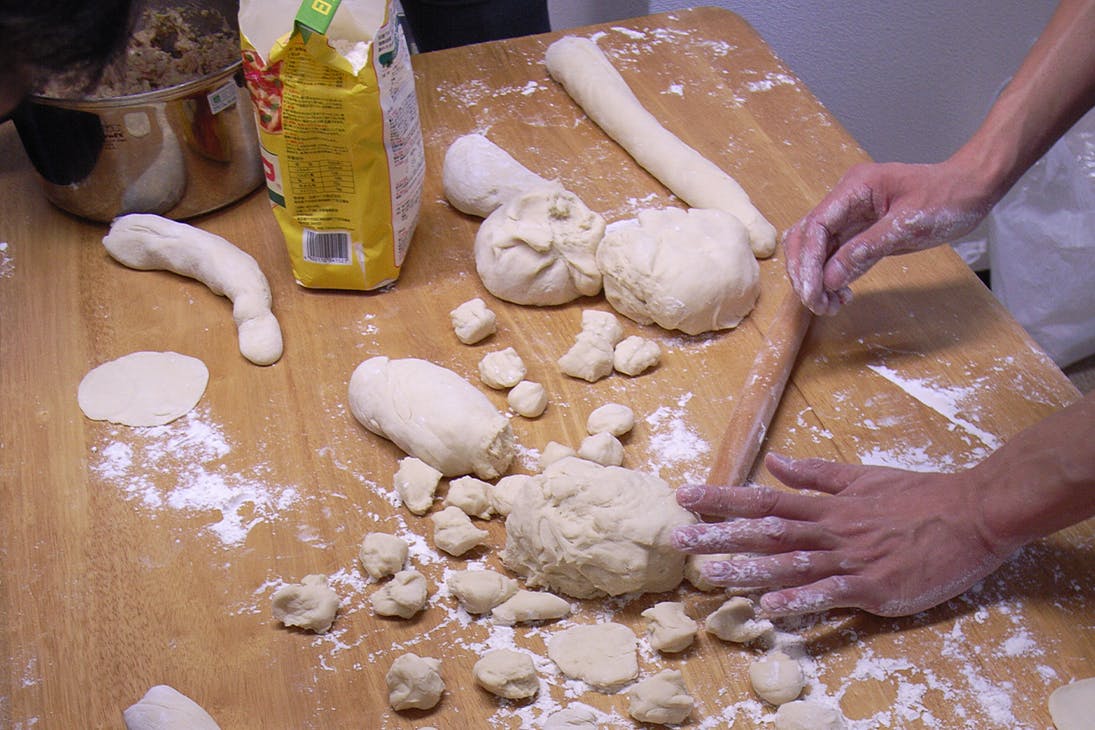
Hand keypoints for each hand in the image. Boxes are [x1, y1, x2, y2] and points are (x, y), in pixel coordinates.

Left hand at [670, 453, 1013, 616]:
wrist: (975, 514)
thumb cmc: (922, 496)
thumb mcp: (863, 477)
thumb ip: (816, 474)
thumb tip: (774, 461)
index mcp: (827, 505)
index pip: (763, 498)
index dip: (722, 499)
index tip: (685, 497)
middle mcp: (831, 530)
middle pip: (766, 531)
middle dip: (719, 535)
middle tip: (678, 541)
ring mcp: (851, 559)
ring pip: (790, 563)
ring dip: (748, 570)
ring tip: (710, 577)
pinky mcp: (875, 587)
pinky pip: (831, 595)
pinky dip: (801, 601)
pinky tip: (772, 609)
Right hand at [783, 160, 994, 315]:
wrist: (971, 188)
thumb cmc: (946, 197)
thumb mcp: (907, 225)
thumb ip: (866, 250)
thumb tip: (830, 278)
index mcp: (855, 188)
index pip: (815, 226)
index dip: (808, 261)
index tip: (811, 290)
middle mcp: (846, 201)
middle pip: (806, 238)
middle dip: (805, 272)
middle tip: (817, 303)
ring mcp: (851, 217)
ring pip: (816, 250)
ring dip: (816, 279)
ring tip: (829, 305)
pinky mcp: (860, 232)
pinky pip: (835, 257)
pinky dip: (832, 278)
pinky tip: (841, 295)